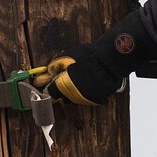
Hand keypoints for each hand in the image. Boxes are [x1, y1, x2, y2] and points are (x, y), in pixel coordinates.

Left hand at [32, 11, 156, 105]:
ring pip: (74, 98)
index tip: (47, 84)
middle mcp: (72, 96)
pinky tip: (88, 81)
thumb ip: (54, 67)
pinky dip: (85, 92)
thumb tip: (47, 72)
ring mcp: (84, 99)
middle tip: (65, 79)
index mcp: (62, 86)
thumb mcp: (66, 57)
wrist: (108, 61)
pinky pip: (86, 98)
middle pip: (61, 97)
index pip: (49, 92)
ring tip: (79, 78)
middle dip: (61, 90)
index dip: (48, 87)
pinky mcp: (95, 100)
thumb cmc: (87, 56)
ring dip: (73, 91)